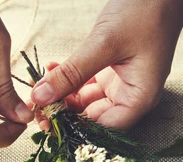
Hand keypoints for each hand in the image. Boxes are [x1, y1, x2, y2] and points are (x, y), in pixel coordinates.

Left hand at [31, 0, 182, 129]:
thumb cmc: (145, 12)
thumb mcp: (104, 44)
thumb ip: (72, 73)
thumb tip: (40, 97)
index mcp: (139, 98)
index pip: (103, 128)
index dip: (74, 128)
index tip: (48, 119)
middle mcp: (131, 96)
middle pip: (92, 118)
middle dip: (64, 112)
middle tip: (37, 103)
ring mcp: (121, 83)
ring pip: (85, 101)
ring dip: (62, 95)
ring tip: (40, 85)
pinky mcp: (112, 70)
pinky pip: (86, 83)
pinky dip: (68, 79)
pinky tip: (51, 69)